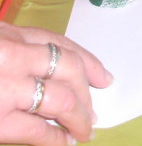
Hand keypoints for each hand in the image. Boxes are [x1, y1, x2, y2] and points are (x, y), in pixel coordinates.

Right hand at [0, 22, 112, 145]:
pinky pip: (38, 130)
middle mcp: (15, 56)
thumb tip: (44, 73)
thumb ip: (14, 52)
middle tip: (93, 112)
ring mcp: (8, 88)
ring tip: (85, 130)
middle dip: (86, 93)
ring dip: (79, 118)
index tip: (104, 77)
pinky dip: (57, 139)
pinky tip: (66, 143)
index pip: (59, 43)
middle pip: (68, 68)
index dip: (87, 61)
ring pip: (62, 100)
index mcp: (10, 34)